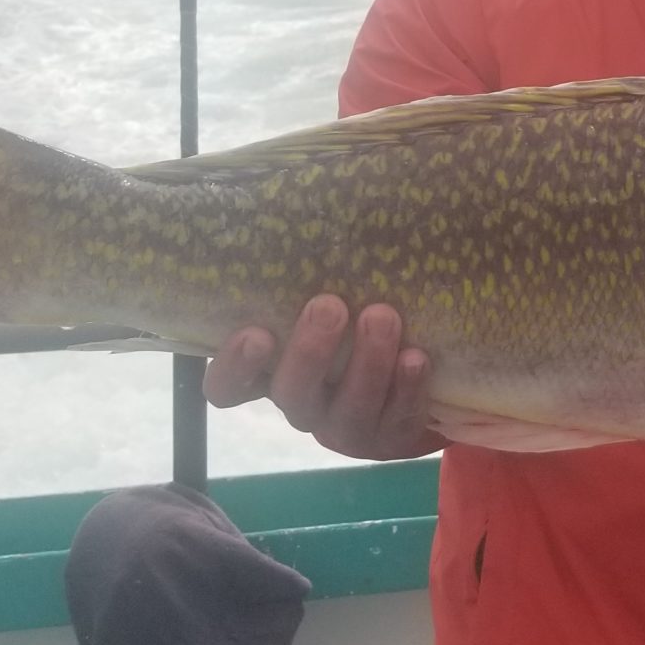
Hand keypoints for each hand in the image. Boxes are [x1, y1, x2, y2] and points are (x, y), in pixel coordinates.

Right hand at [203, 297, 434, 460]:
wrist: (401, 381)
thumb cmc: (345, 324)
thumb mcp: (319, 302)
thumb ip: (305, 277)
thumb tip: (311, 207)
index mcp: (270, 374)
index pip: (228, 387)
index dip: (234, 368)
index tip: (256, 333)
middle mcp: (304, 404)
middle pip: (293, 394)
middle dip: (311, 352)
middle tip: (329, 305)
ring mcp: (346, 426)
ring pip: (349, 409)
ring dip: (367, 363)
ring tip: (382, 317)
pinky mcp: (391, 436)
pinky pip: (397, 418)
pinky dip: (407, 387)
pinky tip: (416, 356)